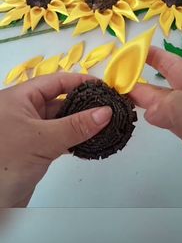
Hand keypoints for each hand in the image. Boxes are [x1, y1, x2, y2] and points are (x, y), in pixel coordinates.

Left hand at [0, 73, 111, 206]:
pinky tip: (92, 140)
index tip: (104, 87)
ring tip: (106, 123)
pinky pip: (60, 136)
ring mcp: (31, 130)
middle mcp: (25, 110)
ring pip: (62, 120)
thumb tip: (107, 112)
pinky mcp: (36, 147)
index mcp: (20, 97)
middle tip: (109, 107)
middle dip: (85, 103)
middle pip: (61, 99)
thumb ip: (76, 126)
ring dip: (82, 123)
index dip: (80, 82)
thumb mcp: (42, 139)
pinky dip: (75, 138)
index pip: (56, 81)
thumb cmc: (5, 162)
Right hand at [130, 46, 181, 206]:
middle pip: (169, 86)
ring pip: (168, 105)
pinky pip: (170, 123)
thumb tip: (150, 108)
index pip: (179, 69)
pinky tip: (150, 117)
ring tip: (127, 95)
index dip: (158, 57)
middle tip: (120, 76)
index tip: (135, 51)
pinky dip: (156, 116)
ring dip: (147, 97)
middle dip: (145, 77)